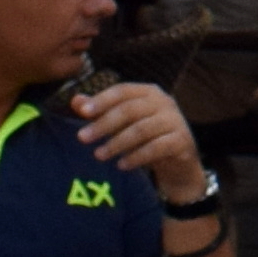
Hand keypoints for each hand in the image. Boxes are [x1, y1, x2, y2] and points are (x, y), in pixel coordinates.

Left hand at [67, 73, 203, 193]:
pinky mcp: (182, 141)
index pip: (122, 91)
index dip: (102, 100)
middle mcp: (164, 102)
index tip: (82, 112)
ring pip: (141, 130)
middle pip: (130, 110)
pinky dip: (136, 157)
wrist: (179, 164)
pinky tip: (121, 165)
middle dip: (104, 124)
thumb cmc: (147, 138)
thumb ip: (101, 111)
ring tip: (98, 155)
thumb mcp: (124, 124)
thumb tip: (75, 101)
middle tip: (82, 138)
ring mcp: (175, 121)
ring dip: (117, 143)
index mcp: (149, 92)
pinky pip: (156, 148)